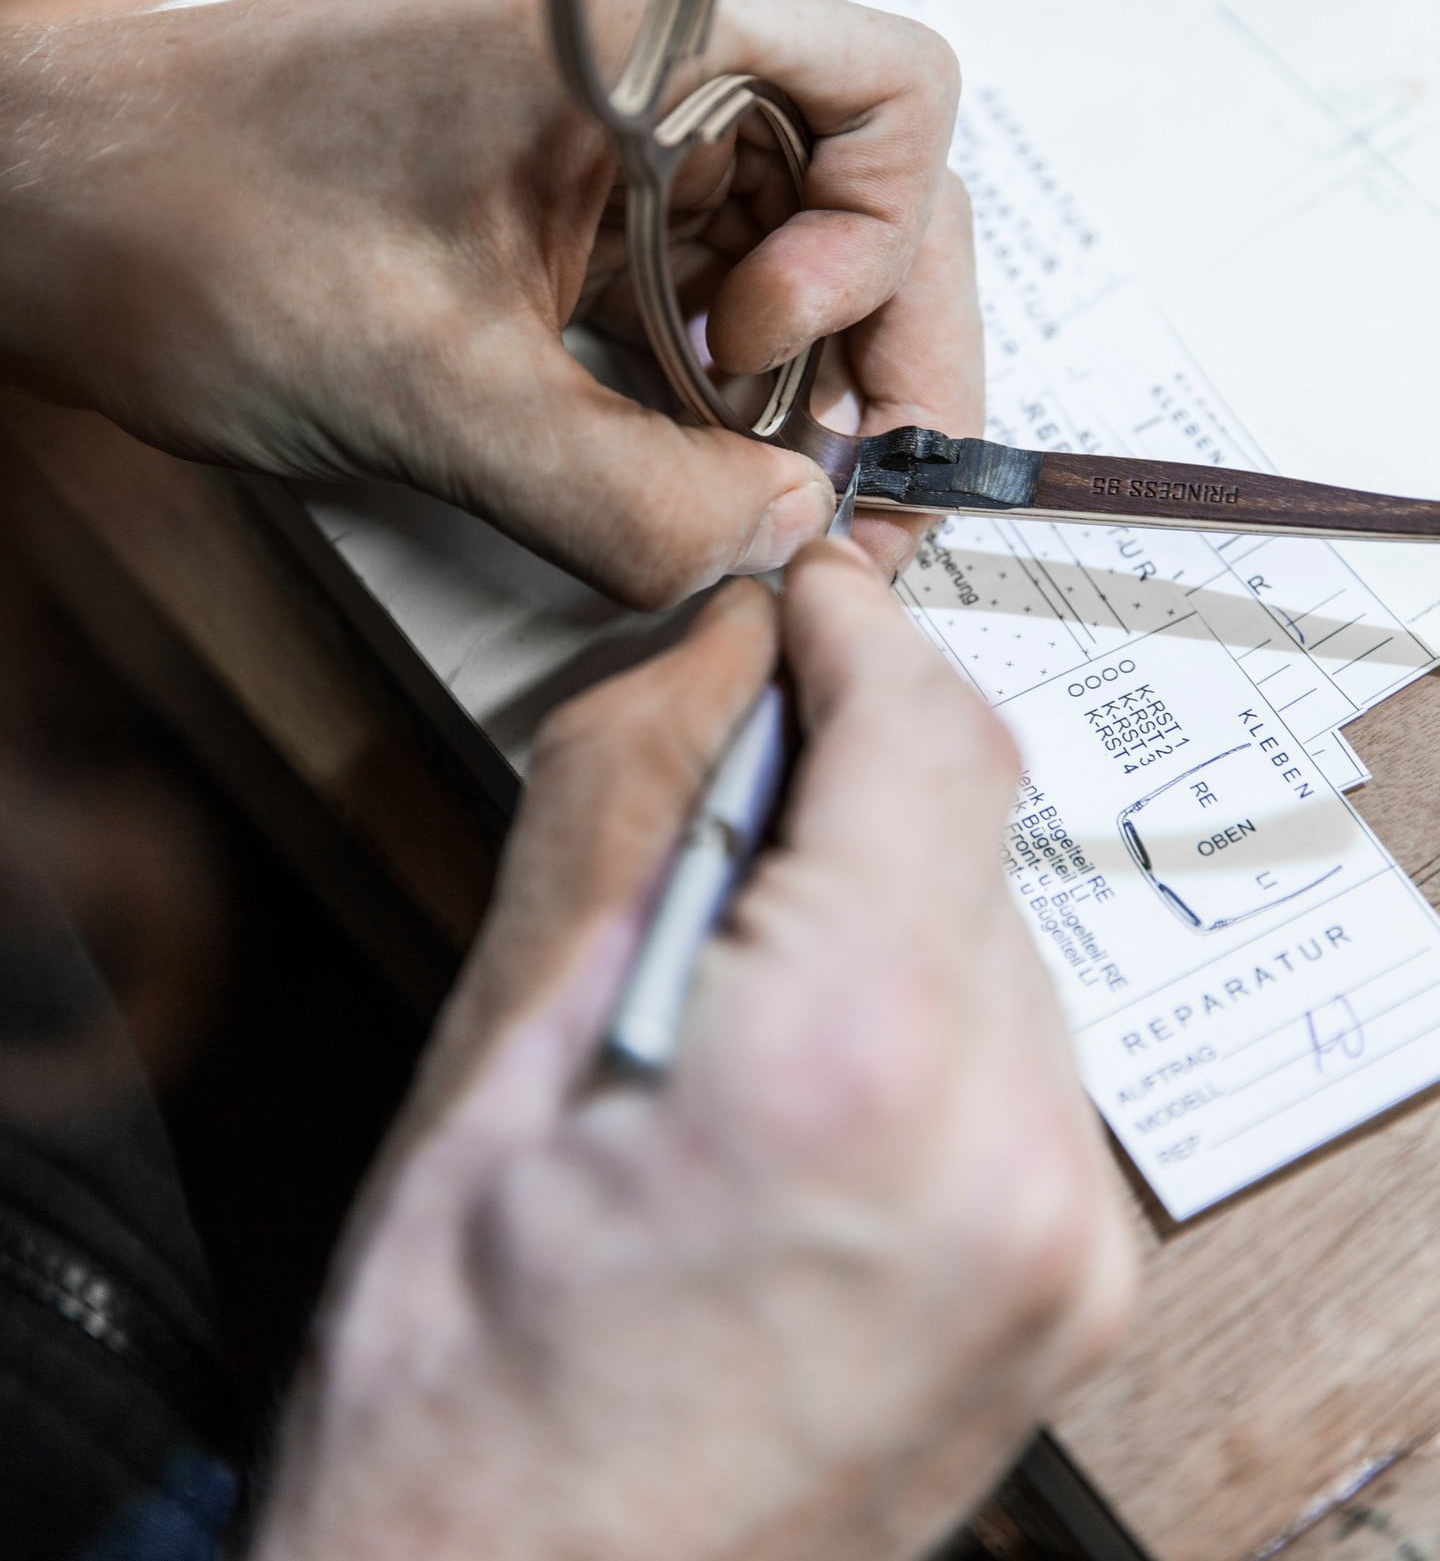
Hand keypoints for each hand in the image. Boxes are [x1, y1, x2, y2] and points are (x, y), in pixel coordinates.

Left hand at [0, 0, 976, 602]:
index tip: (767, 355)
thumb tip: (782, 547)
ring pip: (783, 244)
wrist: (32, 206)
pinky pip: (689, 279)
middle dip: (870, 343)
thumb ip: (628, 496)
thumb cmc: (184, 230)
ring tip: (748, 489)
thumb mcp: (428, 393)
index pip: (897, 93)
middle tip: (842, 484)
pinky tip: (675, 458)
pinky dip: (707, 377)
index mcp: (637, 39)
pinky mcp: (551, 198)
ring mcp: (598, 132)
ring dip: (790, 376)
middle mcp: (641, 65)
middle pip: (862, 184)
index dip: (882, 246)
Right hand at [254, 546, 1135, 1560]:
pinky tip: (798, 1061)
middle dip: (854, 772)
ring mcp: (1062, 1239)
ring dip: (884, 893)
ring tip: (737, 972)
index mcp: (851, 1068)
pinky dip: (921, 1002)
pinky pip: (1019, 1055)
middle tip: (722, 795)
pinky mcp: (1072, 1289)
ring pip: (1001, 935)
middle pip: (974, 831)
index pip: (929, 734)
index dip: (858, 636)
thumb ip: (633, 796)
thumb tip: (726, 653)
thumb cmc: (466, 1396)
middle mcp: (1008, 1156)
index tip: (801, 604)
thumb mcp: (503, 1046)